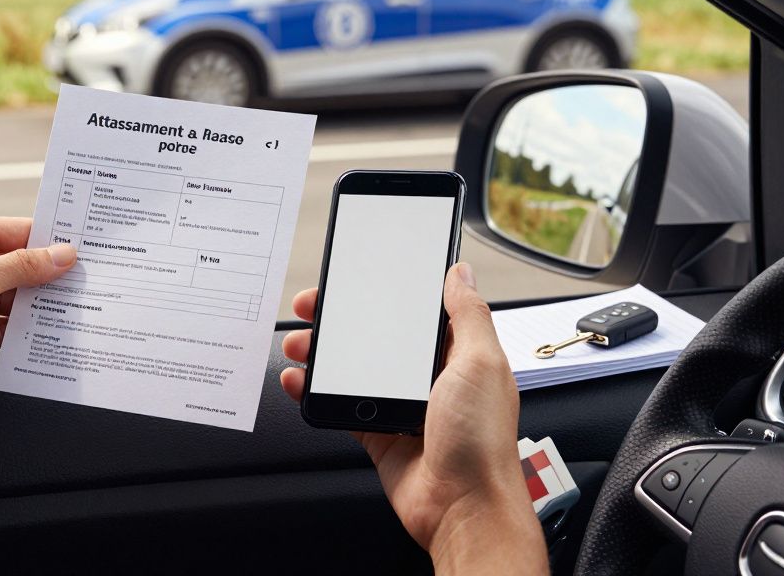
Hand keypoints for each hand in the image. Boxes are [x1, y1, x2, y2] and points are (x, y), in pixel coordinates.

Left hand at [0, 216, 75, 403]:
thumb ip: (22, 268)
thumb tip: (63, 255)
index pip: (23, 232)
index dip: (56, 242)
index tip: (89, 251)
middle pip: (26, 266)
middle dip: (54, 279)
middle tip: (92, 286)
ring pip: (21, 298)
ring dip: (42, 309)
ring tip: (77, 315)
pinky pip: (9, 325)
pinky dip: (27, 332)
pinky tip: (48, 338)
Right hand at [280, 264, 545, 571]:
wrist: (462, 508)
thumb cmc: (483, 443)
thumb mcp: (481, 363)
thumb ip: (468, 315)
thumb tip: (461, 274)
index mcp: (460, 355)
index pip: (418, 312)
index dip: (386, 294)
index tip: (357, 280)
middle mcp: (431, 378)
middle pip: (377, 337)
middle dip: (342, 321)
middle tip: (314, 308)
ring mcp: (402, 405)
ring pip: (354, 368)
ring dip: (323, 354)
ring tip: (300, 344)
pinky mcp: (379, 433)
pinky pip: (342, 405)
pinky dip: (317, 392)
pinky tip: (301, 381)